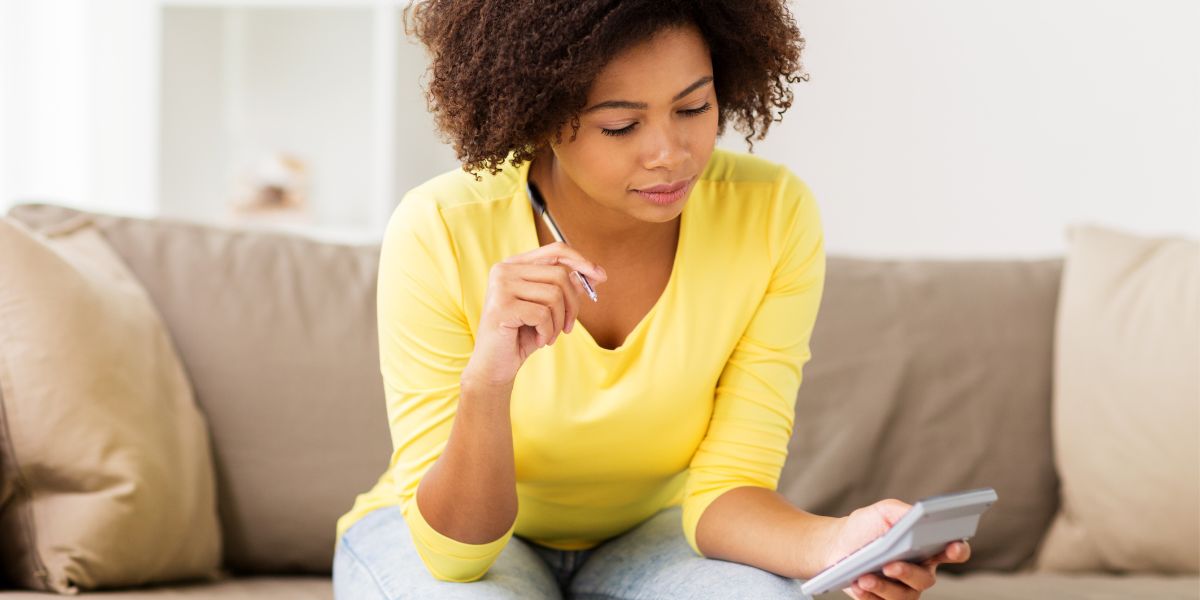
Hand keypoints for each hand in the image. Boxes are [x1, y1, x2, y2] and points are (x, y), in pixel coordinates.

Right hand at [463, 241, 606, 385]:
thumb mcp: (549, 309)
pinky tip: (539, 340)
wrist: (494, 365)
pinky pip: (542, 314)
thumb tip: (596, 274)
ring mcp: (500, 286)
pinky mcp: (501, 306)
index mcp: (515, 265)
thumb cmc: (521, 335)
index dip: (581, 261)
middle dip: (573, 305)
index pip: (556, 251)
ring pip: (554, 295)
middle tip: (568, 327)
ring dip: (559, 322)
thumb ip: (567, 288)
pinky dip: (548, 332)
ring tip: (549, 336)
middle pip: (559, 275)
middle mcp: (504, 270)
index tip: (601, 276)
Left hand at [823, 499, 971, 598]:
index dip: (958, 550)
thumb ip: (904, 512)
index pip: (953, 551)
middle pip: (925, 579)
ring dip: (883, 586)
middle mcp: (920, 572)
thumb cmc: (866, 526)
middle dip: (908, 573)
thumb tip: (919, 513)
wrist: (837, 543)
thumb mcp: (883, 512)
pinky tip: (858, 584)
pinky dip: (868, 594)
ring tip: (865, 577)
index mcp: (928, 548)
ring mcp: (903, 589)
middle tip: (889, 565)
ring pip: (903, 595)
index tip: (953, 546)